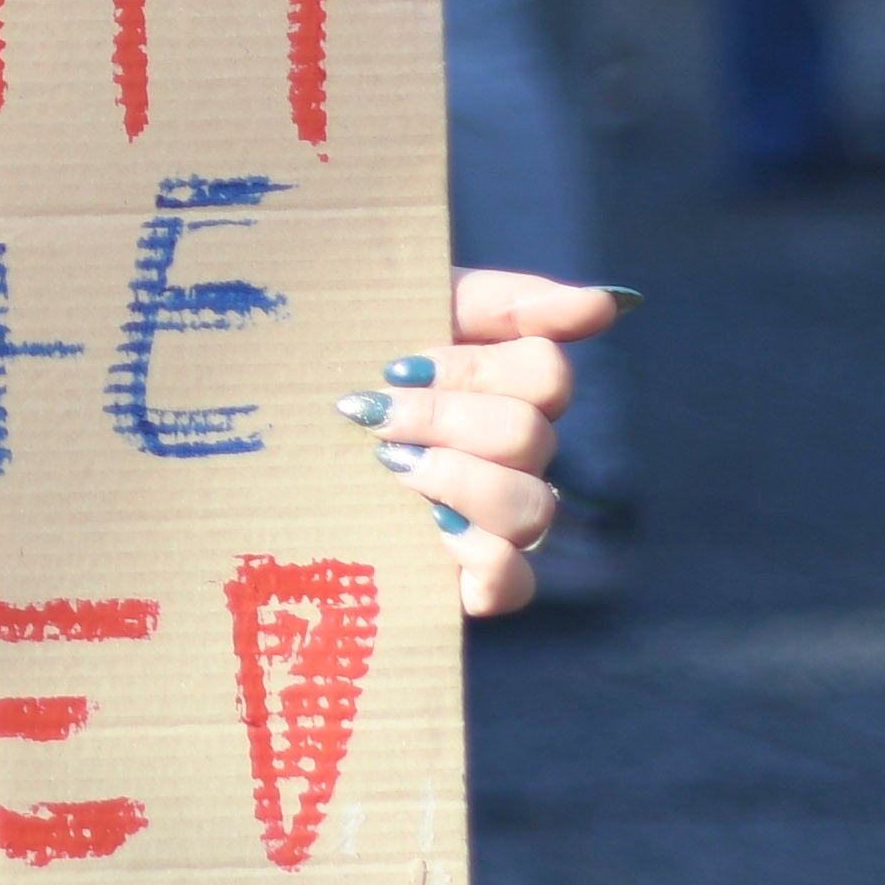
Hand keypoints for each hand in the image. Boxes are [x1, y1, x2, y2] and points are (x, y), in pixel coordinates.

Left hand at [347, 268, 627, 619]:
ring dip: (456, 481)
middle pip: (530, 436)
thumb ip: (503, 301)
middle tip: (373, 416)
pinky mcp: (474, 579)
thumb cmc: (348, 355)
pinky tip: (432, 529)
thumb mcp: (410, 308)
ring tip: (389, 468)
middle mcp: (519, 454)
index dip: (474, 369)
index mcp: (510, 386)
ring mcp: (501, 519)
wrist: (276, 421)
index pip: (546, 373)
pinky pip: (514, 584)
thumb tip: (608, 303)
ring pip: (532, 509)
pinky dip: (481, 562)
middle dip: (442, 419)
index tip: (398, 362)